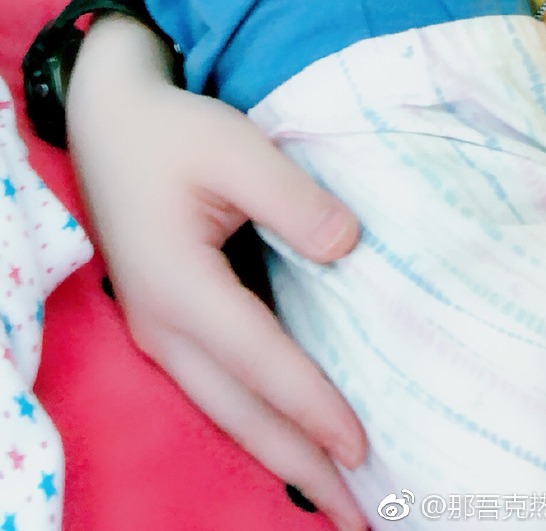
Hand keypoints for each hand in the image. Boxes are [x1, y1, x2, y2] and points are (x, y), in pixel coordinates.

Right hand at [66, 18, 368, 527]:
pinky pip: (222, 392)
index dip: (312, 403)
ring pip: (229, 413)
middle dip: (302, 468)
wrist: (110, 123)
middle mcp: (165, 326)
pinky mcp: (172, 328)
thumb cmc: (174, 132)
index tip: (362, 443)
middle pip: (241, 414)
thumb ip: (292, 198)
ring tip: (342, 497)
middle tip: (365, 513)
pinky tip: (301, 440)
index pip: (260, 359)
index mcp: (178, 285)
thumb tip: (347, 247)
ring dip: (285, 457)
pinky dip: (265, 426)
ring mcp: (163, 334)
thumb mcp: (235, 145)